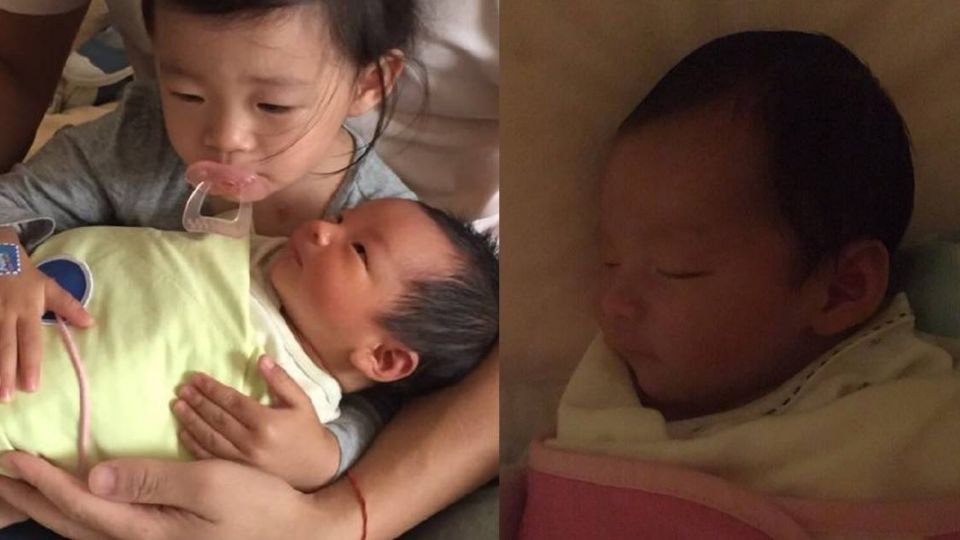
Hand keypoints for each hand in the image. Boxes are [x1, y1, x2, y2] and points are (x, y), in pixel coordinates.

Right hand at [0, 233, 92, 401]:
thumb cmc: (22, 272)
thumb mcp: (47, 285)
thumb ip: (67, 306)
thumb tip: (90, 323)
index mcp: (25, 310)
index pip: (29, 342)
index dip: (30, 364)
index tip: (32, 387)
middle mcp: (3, 315)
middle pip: (4, 348)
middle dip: (4, 374)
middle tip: (6, 398)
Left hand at [0, 451, 360, 539]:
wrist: (292, 532)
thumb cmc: (258, 504)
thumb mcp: (211, 483)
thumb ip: (152, 479)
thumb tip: (95, 476)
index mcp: (147, 528)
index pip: (81, 503)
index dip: (44, 480)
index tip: (13, 456)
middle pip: (70, 522)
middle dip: (30, 497)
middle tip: (0, 472)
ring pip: (81, 528)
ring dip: (46, 506)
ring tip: (20, 486)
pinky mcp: (160, 537)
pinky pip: (100, 526)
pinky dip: (74, 512)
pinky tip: (74, 500)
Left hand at [173, 355, 339, 489]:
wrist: (317, 468)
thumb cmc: (307, 431)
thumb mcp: (301, 402)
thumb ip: (281, 380)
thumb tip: (261, 358)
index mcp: (267, 423)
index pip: (232, 402)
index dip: (212, 389)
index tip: (196, 378)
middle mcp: (252, 443)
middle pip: (217, 418)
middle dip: (197, 402)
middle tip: (182, 389)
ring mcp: (243, 461)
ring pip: (209, 438)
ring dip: (191, 421)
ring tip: (178, 405)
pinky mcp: (238, 474)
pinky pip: (210, 458)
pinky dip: (194, 445)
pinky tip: (183, 432)